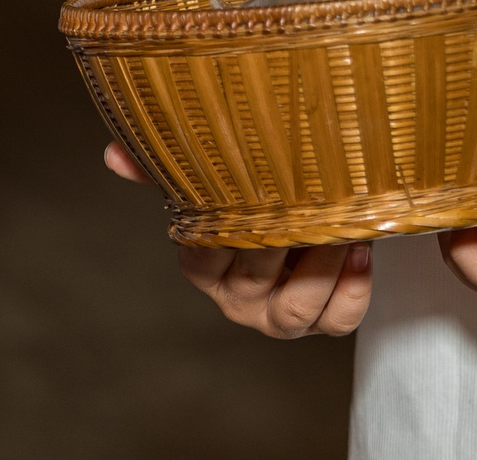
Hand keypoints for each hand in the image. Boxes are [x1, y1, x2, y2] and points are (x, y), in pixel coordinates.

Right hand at [101, 140, 372, 336]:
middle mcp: (239, 297)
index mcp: (205, 266)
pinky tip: (361, 251)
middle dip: (283, 244)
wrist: (315, 215)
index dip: (222, 233)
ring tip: (341, 230)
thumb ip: (169, 169)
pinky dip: (352, 291)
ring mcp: (280, 315)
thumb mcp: (214, 182)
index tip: (245, 197)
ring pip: (296, 309)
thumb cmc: (259, 198)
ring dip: (322, 269)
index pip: (200, 258)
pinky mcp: (324, 321)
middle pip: (253, 280)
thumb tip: (114, 154)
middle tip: (308, 203)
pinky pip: (337, 321)